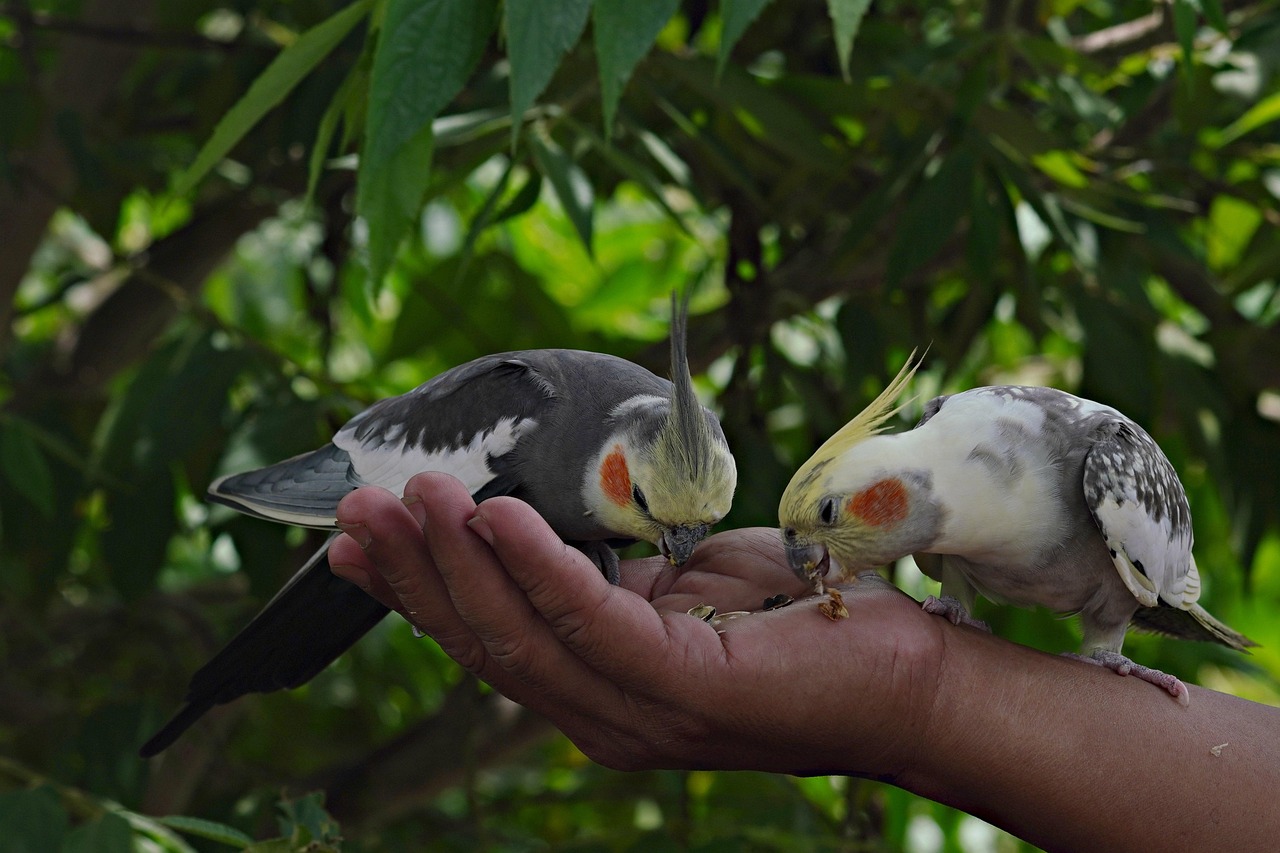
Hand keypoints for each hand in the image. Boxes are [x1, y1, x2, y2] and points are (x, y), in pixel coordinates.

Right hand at [327, 472, 947, 779]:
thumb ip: (610, 572)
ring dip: (457, 560)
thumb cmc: (798, 618)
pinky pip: (592, 620)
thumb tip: (539, 519)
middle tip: (358, 505)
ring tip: (412, 494)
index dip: (416, 591)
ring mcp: (640, 713)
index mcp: (597, 690)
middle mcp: (602, 715)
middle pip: (481, 641)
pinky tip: (498, 515)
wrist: (906, 670)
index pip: (485, 640)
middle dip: (413, 571)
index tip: (357, 541)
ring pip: (520, 635)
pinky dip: (537, 566)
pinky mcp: (685, 693)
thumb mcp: (682, 584)